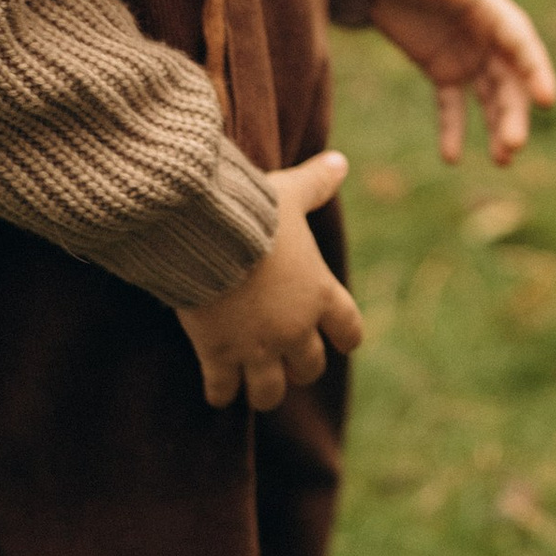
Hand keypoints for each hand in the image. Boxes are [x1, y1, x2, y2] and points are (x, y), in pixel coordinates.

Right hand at [177, 148, 364, 411]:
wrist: (206, 234)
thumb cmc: (254, 210)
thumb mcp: (289, 193)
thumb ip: (316, 183)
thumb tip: (340, 161)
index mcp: (320, 294)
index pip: (349, 332)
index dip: (342, 337)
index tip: (335, 339)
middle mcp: (295, 329)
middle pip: (309, 368)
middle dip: (299, 367)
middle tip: (285, 361)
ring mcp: (257, 348)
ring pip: (269, 393)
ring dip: (263, 390)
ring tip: (251, 386)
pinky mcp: (219, 356)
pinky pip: (223, 391)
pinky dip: (219, 393)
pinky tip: (215, 389)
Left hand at [371, 0, 555, 167]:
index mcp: (492, 9)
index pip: (521, 44)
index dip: (535, 71)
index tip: (546, 99)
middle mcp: (487, 37)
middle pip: (510, 81)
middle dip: (514, 113)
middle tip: (514, 146)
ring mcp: (467, 56)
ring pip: (489, 98)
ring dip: (497, 127)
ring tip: (502, 160)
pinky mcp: (442, 71)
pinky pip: (451, 105)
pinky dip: (453, 129)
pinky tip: (451, 157)